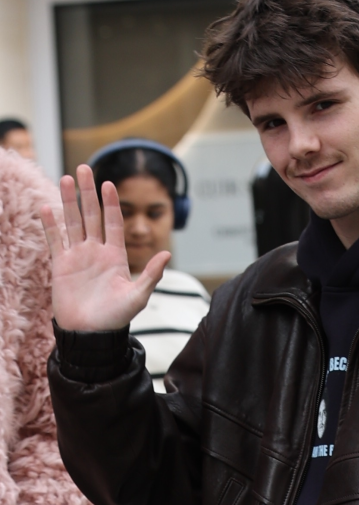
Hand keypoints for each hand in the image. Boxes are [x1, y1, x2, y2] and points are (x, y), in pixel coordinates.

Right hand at [41, 164, 170, 330]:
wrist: (91, 335)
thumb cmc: (116, 318)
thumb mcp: (138, 296)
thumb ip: (151, 274)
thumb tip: (167, 254)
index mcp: (115, 256)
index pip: (113, 223)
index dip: (111, 203)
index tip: (108, 184)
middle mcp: (96, 252)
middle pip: (91, 216)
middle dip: (87, 193)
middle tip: (83, 169)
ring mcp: (77, 257)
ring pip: (72, 223)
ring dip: (68, 202)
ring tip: (66, 178)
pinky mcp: (61, 266)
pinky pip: (55, 241)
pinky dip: (50, 225)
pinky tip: (46, 207)